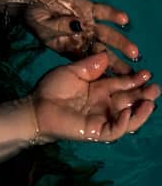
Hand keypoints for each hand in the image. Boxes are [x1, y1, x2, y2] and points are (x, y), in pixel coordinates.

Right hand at [25, 0, 138, 73]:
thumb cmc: (35, 19)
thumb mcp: (44, 29)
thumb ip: (61, 30)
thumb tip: (79, 28)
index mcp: (70, 47)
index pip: (88, 62)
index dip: (101, 72)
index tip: (114, 84)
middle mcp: (82, 37)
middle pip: (102, 51)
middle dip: (116, 63)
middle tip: (132, 74)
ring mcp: (87, 22)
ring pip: (107, 34)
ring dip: (120, 43)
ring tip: (134, 52)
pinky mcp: (89, 7)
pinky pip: (104, 12)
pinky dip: (113, 15)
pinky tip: (124, 20)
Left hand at [32, 53, 157, 142]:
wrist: (35, 106)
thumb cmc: (51, 89)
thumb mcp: (71, 72)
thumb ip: (90, 65)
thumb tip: (106, 54)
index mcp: (100, 89)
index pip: (123, 84)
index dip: (135, 80)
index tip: (146, 73)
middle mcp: (104, 103)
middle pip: (130, 100)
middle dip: (145, 94)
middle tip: (155, 88)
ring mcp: (102, 117)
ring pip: (129, 117)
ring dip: (142, 110)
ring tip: (150, 100)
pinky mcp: (96, 130)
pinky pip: (116, 129)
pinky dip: (125, 122)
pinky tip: (127, 112)